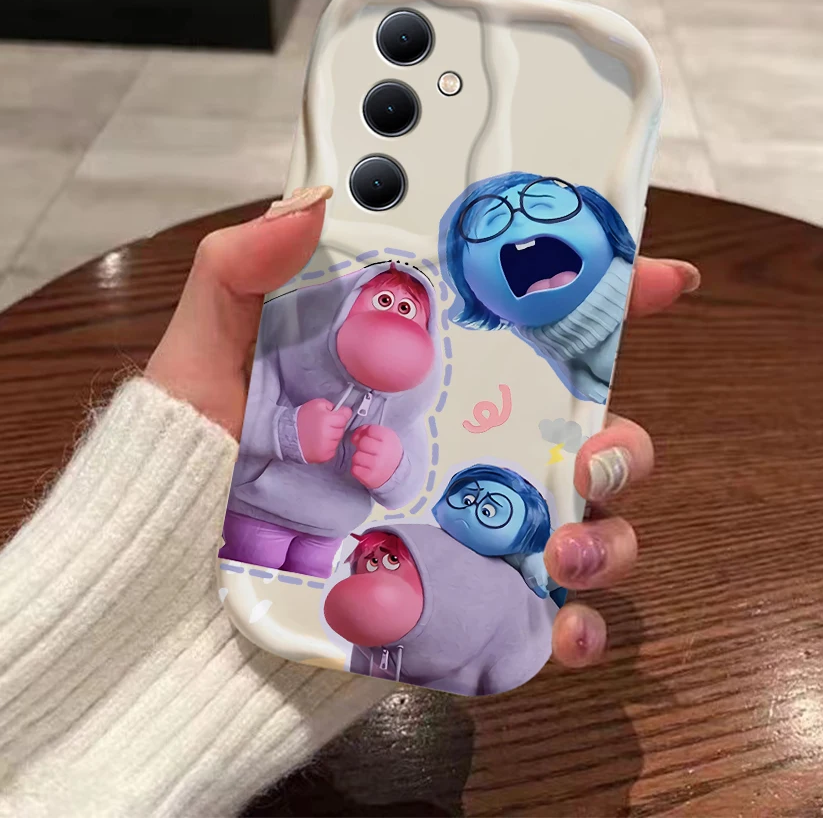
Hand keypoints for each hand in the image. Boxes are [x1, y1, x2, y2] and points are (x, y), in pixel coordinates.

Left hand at [146, 190, 698, 670]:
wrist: (164, 610)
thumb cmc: (191, 476)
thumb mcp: (206, 361)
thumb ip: (243, 272)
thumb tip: (311, 199)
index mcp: (426, 379)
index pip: (530, 328)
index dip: (605, 296)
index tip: (658, 275)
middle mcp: (463, 450)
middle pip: (589, 430)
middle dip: (626, 436)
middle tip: (593, 448)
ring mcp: (472, 531)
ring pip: (591, 523)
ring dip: (609, 533)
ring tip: (562, 548)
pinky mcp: (467, 609)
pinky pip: (550, 619)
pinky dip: (579, 625)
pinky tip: (564, 624)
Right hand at [297, 398, 352, 462]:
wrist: (287, 435)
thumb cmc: (302, 418)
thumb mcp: (317, 404)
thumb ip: (332, 406)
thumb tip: (345, 412)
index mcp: (327, 419)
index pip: (345, 417)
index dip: (340, 415)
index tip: (334, 416)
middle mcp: (328, 434)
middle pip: (342, 429)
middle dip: (335, 426)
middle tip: (323, 425)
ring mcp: (326, 447)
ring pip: (338, 440)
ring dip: (332, 437)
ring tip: (319, 434)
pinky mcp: (323, 456)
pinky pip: (333, 450)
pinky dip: (328, 446)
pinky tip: (318, 442)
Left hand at [349, 424, 402, 488]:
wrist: (396, 471)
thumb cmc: (387, 450)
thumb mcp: (384, 436)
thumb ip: (369, 430)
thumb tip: (355, 435)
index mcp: (388, 438)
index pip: (370, 430)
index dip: (367, 433)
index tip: (370, 438)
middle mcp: (384, 451)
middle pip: (362, 443)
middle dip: (361, 446)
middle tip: (368, 450)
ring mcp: (377, 465)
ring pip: (356, 457)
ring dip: (359, 458)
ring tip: (367, 460)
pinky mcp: (370, 477)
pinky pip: (354, 470)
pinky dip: (358, 469)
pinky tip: (365, 468)